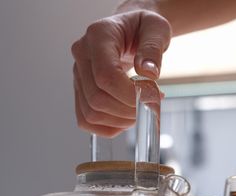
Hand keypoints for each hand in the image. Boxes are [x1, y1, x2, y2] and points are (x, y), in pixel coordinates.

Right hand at [71, 11, 170, 136]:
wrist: (131, 31)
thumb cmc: (143, 28)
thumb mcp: (157, 29)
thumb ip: (153, 49)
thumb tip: (148, 73)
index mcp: (98, 36)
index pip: (105, 76)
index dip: (128, 95)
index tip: (151, 97)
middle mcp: (82, 55)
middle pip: (97, 98)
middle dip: (128, 110)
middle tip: (151, 105)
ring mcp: (78, 75)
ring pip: (91, 113)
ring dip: (121, 120)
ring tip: (142, 109)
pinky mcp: (81, 91)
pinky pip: (87, 121)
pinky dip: (109, 127)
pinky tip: (127, 119)